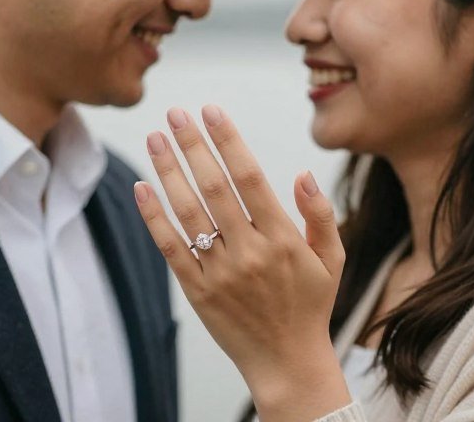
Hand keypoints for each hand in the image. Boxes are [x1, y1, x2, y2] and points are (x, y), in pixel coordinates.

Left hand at [134, 105, 351, 420]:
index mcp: (283, 238)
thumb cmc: (310, 304)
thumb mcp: (331, 258)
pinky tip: (141, 188)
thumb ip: (319, 214)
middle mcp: (249, 252)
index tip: (212, 111)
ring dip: (168, 171)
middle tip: (175, 113)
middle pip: (214, 187)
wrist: (287, 362)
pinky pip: (171, 248)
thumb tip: (302, 173)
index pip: (249, 176)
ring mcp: (220, 272)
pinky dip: (154, 217)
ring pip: (188, 212)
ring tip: (155, 138)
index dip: (228, 140)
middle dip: (192, 145)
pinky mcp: (198, 291)